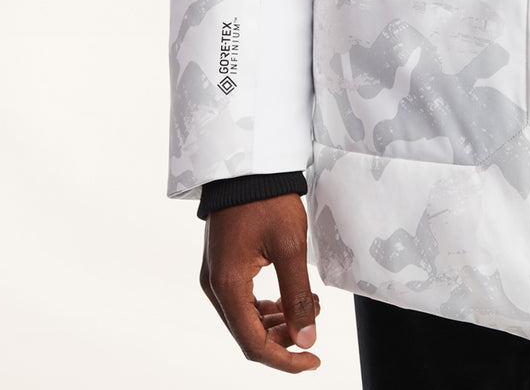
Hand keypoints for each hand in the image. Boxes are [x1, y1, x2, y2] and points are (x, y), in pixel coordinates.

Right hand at [200, 194, 320, 372]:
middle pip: (247, 334)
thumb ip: (298, 298)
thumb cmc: (267, 201)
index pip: (253, 343)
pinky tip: (288, 298)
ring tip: (309, 306)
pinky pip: (241, 300)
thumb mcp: (290, 248)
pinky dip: (265, 307)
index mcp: (228, 284)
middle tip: (315, 325)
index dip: (285, 360)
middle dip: (284, 340)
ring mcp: (215, 274)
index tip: (313, 359)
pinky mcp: (221, 265)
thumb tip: (306, 340)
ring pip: (244, 319)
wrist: (247, 168)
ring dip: (276, 322)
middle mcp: (215, 284)